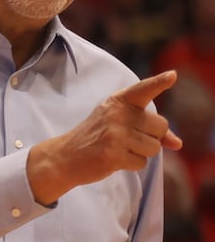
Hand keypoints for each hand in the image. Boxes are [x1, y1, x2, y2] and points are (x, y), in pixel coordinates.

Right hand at [28, 70, 182, 204]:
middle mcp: (117, 114)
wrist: (63, 157)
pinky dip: (131, 165)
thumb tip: (178, 144)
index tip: (172, 76)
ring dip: (141, 153)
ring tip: (119, 149)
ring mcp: (115, 134)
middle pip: (161, 126)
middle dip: (151, 137)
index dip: (158, 83)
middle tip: (127, 139)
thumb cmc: (95, 138)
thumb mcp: (119, 124)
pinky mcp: (114, 154)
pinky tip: (114, 159)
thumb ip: (149, 129)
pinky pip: (142, 163)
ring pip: (154, 147)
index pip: (143, 90)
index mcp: (118, 102)